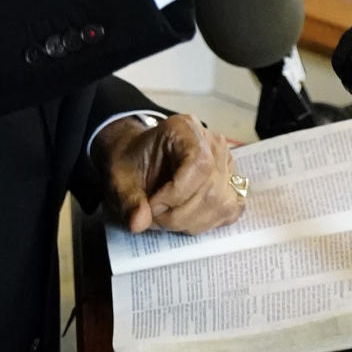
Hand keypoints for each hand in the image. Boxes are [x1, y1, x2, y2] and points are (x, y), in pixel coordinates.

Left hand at [91, 113, 244, 234]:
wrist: (140, 158)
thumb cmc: (133, 162)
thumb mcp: (120, 177)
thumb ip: (128, 200)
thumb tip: (139, 223)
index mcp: (184, 129)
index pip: (199, 164)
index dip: (178, 193)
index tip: (153, 206)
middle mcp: (212, 142)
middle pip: (211, 190)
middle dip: (179, 214)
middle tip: (154, 216)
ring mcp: (226, 162)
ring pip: (222, 204)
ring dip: (191, 222)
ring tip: (166, 217)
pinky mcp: (232, 181)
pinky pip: (229, 211)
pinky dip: (206, 222)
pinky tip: (185, 218)